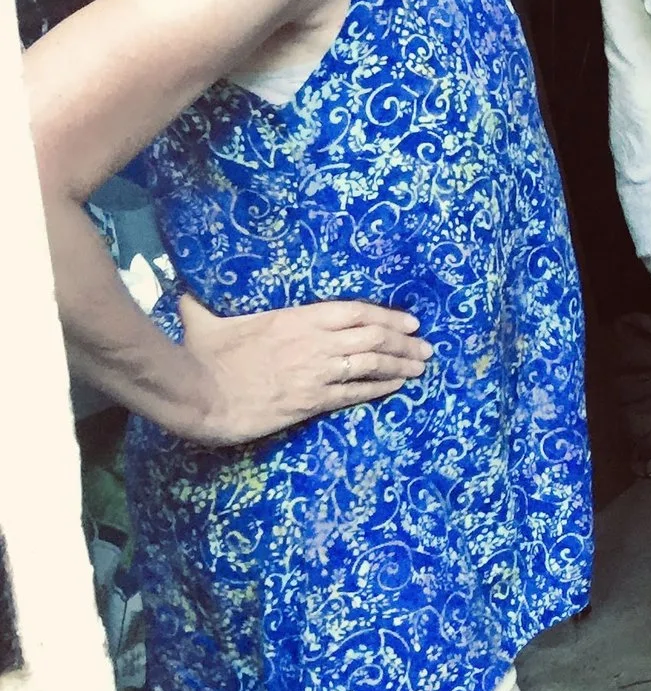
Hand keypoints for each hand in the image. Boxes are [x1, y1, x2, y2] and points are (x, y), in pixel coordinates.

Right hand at [175, 294, 431, 446]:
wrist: (199, 395)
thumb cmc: (202, 356)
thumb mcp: (204, 320)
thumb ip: (202, 303)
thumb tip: (184, 290)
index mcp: (297, 318)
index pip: (356, 311)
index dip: (388, 314)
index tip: (409, 320)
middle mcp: (315, 342)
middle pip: (373, 336)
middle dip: (404, 341)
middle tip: (425, 346)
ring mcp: (317, 372)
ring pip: (372, 364)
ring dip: (400, 364)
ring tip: (421, 366)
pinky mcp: (312, 401)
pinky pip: (355, 393)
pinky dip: (380, 388)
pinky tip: (397, 387)